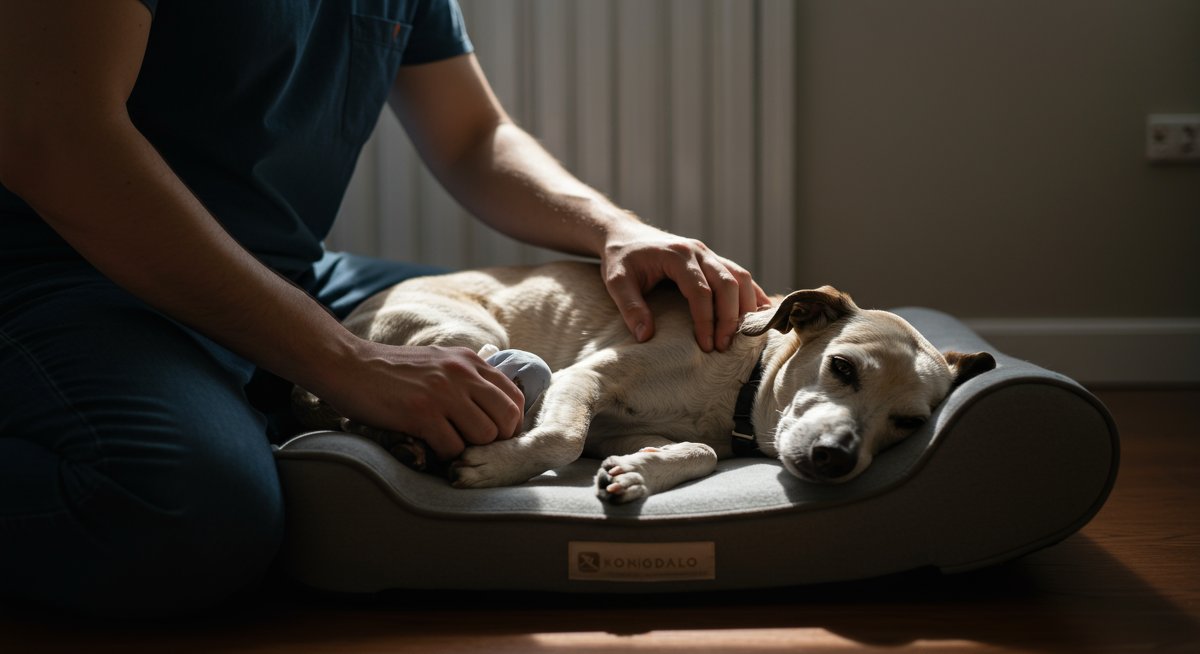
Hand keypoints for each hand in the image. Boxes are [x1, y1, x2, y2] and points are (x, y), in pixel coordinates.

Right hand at [319, 342, 524, 459]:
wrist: (348, 365)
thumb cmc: (391, 371)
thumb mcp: (438, 362)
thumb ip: (466, 378)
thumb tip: (492, 408)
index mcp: (469, 361)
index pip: (514, 396)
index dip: (511, 422)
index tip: (495, 435)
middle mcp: (462, 374)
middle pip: (507, 419)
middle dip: (496, 440)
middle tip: (475, 448)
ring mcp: (443, 393)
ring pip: (484, 436)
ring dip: (469, 449)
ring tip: (449, 445)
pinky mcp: (422, 413)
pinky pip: (452, 448)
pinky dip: (444, 456)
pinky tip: (429, 446)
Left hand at [601, 224, 768, 351]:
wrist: (624, 234)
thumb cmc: (620, 259)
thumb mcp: (616, 282)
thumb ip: (630, 307)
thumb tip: (645, 337)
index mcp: (676, 255)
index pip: (700, 290)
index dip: (706, 320)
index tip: (706, 345)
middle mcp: (697, 251)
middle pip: (727, 283)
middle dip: (730, 317)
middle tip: (724, 346)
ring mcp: (708, 254)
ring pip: (740, 276)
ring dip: (746, 307)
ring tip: (741, 336)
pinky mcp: (712, 259)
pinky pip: (740, 274)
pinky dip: (752, 294)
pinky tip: (757, 314)